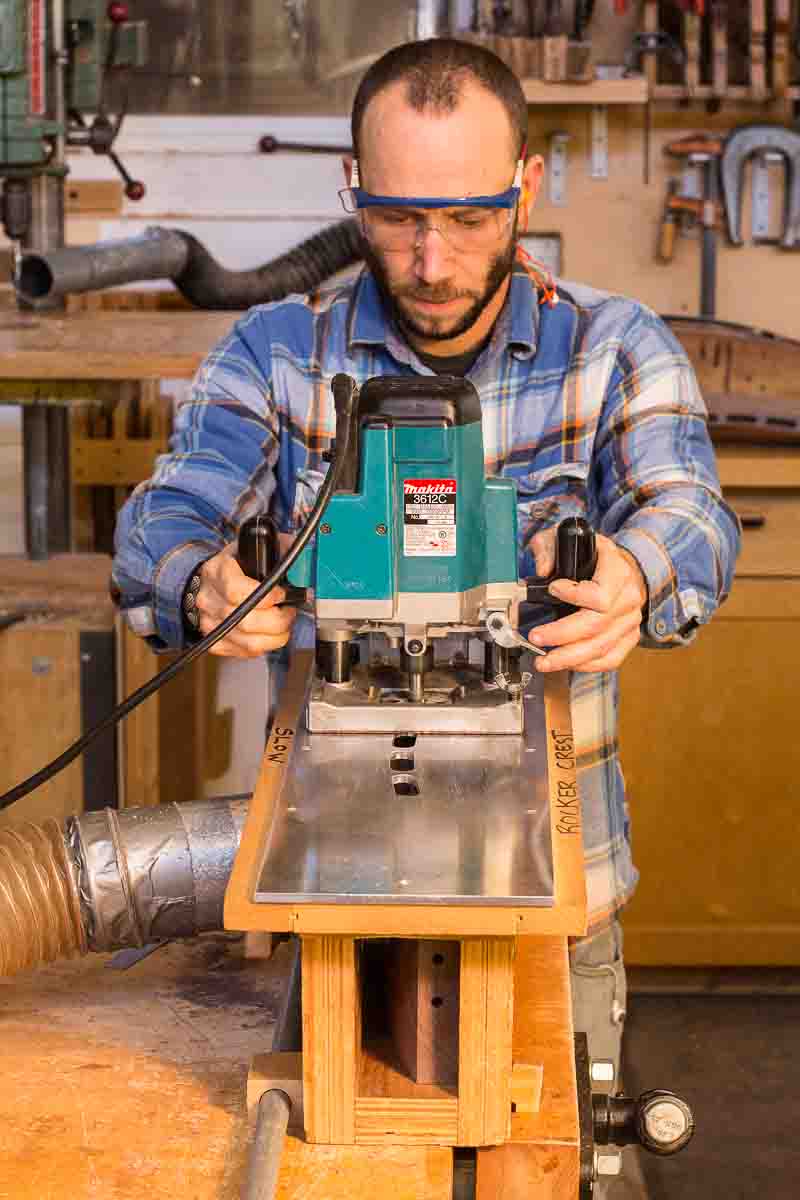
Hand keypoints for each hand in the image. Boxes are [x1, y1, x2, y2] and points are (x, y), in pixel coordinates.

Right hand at [194, 543, 296, 657]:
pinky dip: (266, 645)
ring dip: (276, 636)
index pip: (236, 590)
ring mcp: (210, 623)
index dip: (267, 597)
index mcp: (217, 572)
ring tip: (284, 623)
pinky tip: (271, 633)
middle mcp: (209, 599)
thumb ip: (276, 549)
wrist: (209, 583)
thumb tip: (299, 552)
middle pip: (246, 621)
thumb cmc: (235, 566)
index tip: (283, 594)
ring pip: (249, 642)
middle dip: (278, 620)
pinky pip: (247, 652)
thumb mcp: (251, 549)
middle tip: (289, 611)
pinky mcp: (216, 642)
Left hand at [527, 530, 646, 673]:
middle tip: (536, 637)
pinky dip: (586, 666)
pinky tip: (565, 664)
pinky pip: (609, 659)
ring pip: (601, 646)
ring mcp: (630, 621)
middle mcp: (628, 597)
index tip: (553, 588)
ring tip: (543, 661)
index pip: (600, 593)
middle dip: (562, 635)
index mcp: (617, 571)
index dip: (575, 595)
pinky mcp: (628, 638)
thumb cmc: (593, 555)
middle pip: (596, 624)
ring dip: (569, 657)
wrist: (624, 567)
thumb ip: (549, 548)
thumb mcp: (568, 539)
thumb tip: (541, 569)